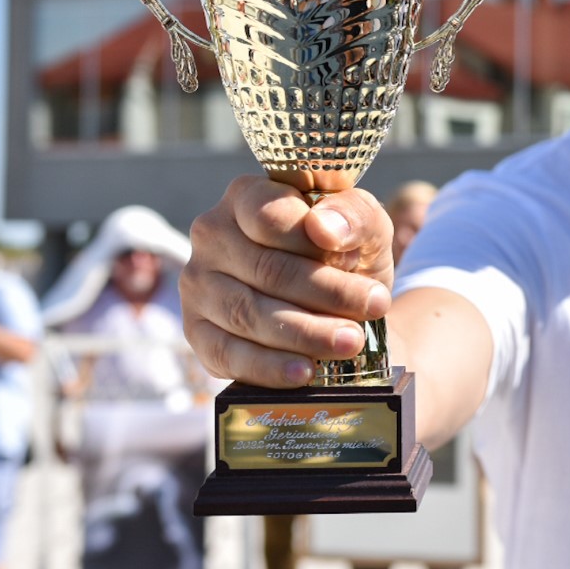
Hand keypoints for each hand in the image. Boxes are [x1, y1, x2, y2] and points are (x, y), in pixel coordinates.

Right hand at [180, 176, 394, 388]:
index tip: (357, 262)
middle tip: (373, 308)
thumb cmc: (347, 254)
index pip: (271, 217)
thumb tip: (324, 228)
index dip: (314, 243)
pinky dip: (268, 366)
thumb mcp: (365, 227)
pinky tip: (303, 372)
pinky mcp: (196, 331)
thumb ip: (354, 214)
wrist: (340, 306)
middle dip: (326, 292)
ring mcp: (198, 284)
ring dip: (304, 333)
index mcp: (247, 196)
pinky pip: (226, 354)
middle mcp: (212, 234)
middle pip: (267, 269)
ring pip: (248, 313)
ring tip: (350, 342)